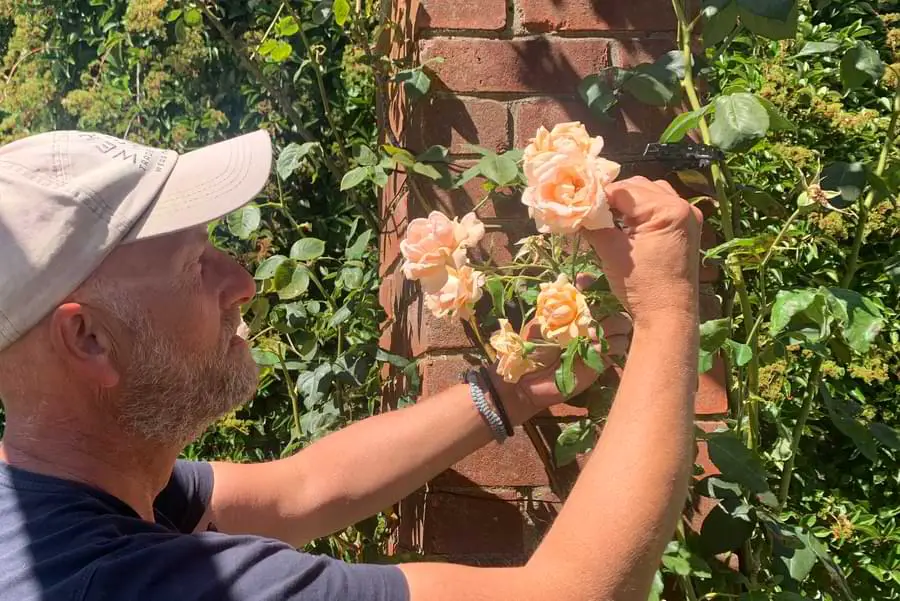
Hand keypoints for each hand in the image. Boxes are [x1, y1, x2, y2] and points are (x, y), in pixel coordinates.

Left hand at [487, 274, 632, 423]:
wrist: (529, 381)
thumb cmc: (531, 349)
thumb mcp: (540, 324)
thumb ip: (557, 308)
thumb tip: (574, 287)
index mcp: (574, 311)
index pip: (592, 291)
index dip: (593, 284)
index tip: (584, 282)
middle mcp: (589, 322)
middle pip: (613, 306)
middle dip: (605, 308)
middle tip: (589, 319)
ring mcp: (598, 340)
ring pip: (622, 324)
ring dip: (612, 326)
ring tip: (592, 336)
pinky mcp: (602, 359)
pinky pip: (621, 346)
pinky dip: (614, 344)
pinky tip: (597, 348)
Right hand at [582, 177, 702, 325]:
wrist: (667, 316)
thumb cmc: (641, 285)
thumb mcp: (611, 252)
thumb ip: (593, 225)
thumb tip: (574, 210)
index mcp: (668, 210)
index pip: (623, 190)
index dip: (598, 196)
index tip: (578, 205)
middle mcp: (683, 207)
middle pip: (637, 188)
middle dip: (611, 198)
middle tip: (590, 212)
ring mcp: (688, 218)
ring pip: (649, 195)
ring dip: (626, 203)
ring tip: (606, 218)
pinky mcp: (685, 230)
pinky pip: (659, 209)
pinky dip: (640, 213)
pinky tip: (624, 225)